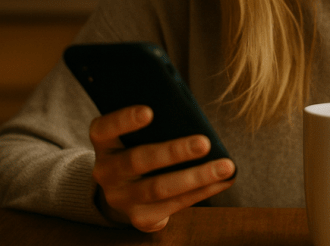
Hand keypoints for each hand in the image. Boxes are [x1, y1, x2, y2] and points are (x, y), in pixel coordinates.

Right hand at [90, 105, 235, 231]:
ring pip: (160, 188)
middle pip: (139, 160)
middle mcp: (106, 172)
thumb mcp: (133, 135)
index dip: (124, 120)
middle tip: (204, 142)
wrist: (122, 193)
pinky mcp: (140, 218)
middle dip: (174, 151)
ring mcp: (122, 198)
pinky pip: (174, 205)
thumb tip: (191, 111)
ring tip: (226, 166)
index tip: (149, 111)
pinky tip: (223, 181)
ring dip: (197, 177)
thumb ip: (153, 124)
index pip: (104, 129)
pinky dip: (202, 191)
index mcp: (104, 143)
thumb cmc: (137, 149)